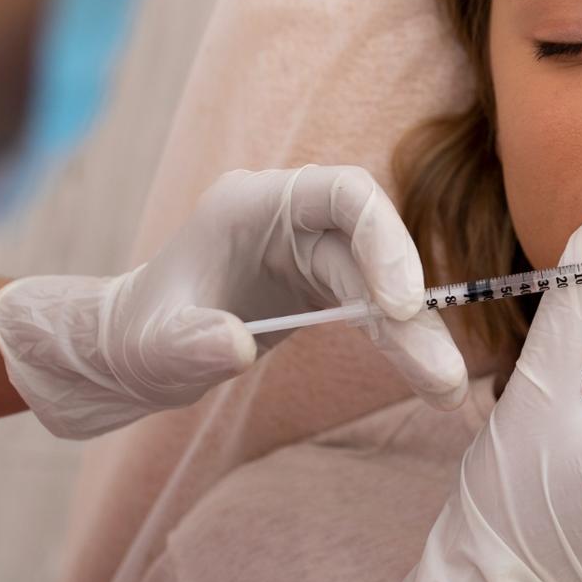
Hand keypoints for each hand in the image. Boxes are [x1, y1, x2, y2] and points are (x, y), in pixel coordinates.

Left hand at [0, 165, 466, 438]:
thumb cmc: (139, 339)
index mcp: (253, 204)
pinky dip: (402, 343)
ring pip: (385, 281)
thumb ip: (188, 343)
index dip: (383, 238)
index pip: (343, 193)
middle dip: (410, 306)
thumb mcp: (150, 348)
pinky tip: (429, 380)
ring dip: (417, 332)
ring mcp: (314, 249)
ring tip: (444, 388)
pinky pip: (378, 307)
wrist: (137, 353)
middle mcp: (294, 217)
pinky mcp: (328, 284)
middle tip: (439, 370)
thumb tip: (238, 347)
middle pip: (376, 244)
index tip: (402, 305)